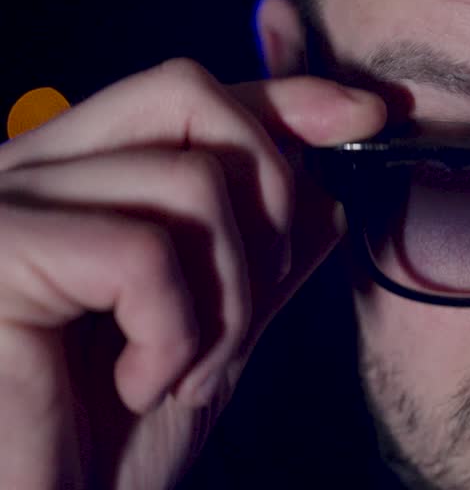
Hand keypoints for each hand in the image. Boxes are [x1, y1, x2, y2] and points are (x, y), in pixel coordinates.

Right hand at [0, 59, 385, 488]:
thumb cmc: (107, 441)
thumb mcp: (214, 325)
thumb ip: (260, 238)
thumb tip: (335, 154)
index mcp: (73, 178)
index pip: (190, 94)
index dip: (285, 95)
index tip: (367, 115)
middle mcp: (25, 170)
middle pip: (189, 96)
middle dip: (267, 197)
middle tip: (249, 309)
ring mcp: (3, 204)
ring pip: (191, 180)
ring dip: (229, 296)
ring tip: (185, 371)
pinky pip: (145, 251)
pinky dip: (176, 332)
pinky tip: (140, 385)